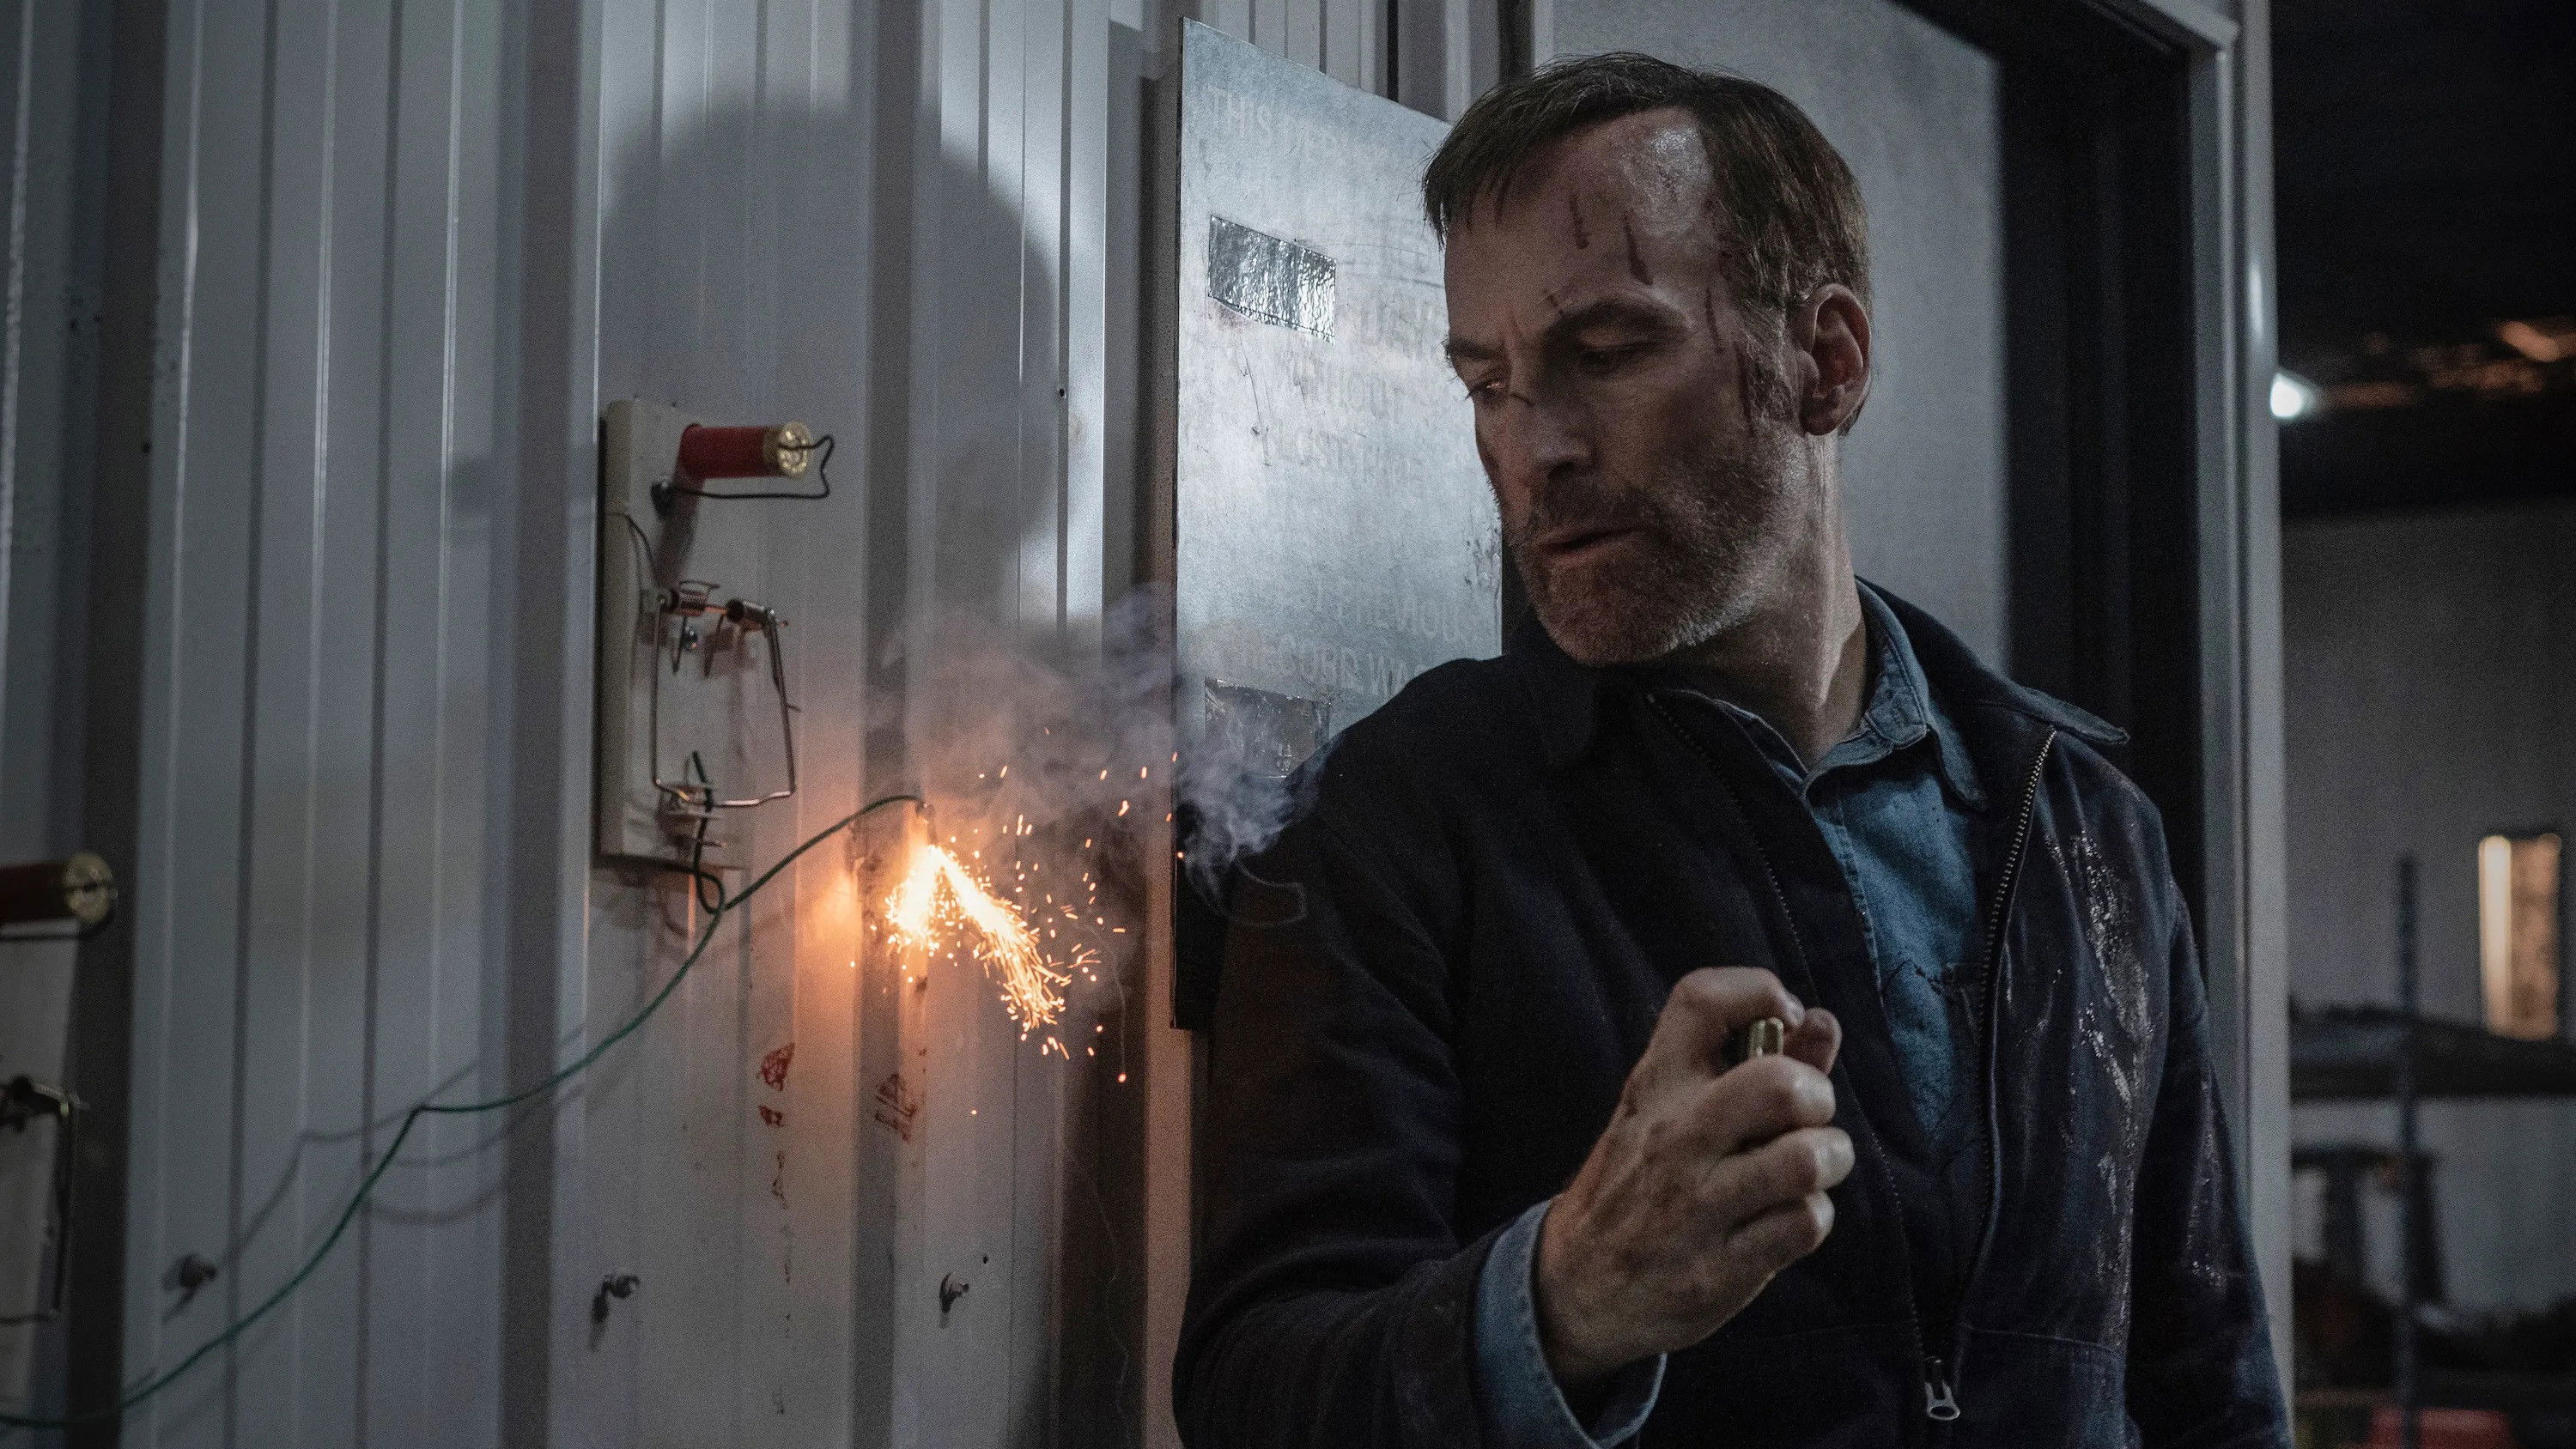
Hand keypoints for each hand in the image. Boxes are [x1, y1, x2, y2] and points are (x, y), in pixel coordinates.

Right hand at [1532, 967, 1849, 1389]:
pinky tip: (1787, 1217)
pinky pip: (1803, 1224)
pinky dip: (1811, 1216)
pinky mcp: (1719, 1268)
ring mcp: (1695, 1206)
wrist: (1575, 1286)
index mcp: (1653, 1086)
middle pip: (1778, 1084)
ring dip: (1828, 1159)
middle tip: (1806, 1116)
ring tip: (1809, 1167)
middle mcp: (1673, 1139)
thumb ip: (1751, 1062)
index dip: (1760, 990)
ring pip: (1804, 1159)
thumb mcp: (1667, 1111)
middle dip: (1817, 1095)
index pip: (1701, 999)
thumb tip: (1822, 1022)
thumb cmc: (1636, 1184)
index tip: (1785, 1018)